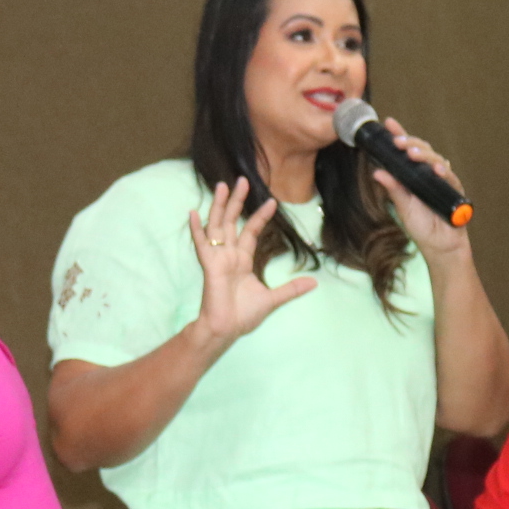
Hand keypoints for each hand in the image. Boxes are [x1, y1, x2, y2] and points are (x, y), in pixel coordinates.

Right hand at [188, 179, 318, 344]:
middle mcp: (229, 255)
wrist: (226, 328)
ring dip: (219, 206)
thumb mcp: (273, 299)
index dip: (260, 217)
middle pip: (232, 221)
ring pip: (218, 226)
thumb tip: (314, 284)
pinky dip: (197, 229)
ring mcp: (218, 258)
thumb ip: (291, 289)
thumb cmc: (244, 315)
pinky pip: (201, 244)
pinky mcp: (209, 265)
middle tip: (242, 180)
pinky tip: (194, 212)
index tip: (271, 201)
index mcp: (242, 260)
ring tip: (222, 185)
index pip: (251, 232)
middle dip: (237, 201)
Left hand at [370, 118, 471, 257]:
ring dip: (424, 154)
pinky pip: (449, 177)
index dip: (400, 135)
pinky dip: (442, 171)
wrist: (440, 247)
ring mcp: (442, 180)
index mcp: (413, 176)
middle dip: (410, 143)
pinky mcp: (454, 190)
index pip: (406, 152)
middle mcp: (428, 174)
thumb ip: (393, 189)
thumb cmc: (422, 227)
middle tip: (398, 142)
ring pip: (435, 159)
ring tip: (412, 153)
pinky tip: (435, 168)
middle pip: (421, 151)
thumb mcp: (403, 207)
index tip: (388, 123)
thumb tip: (376, 172)